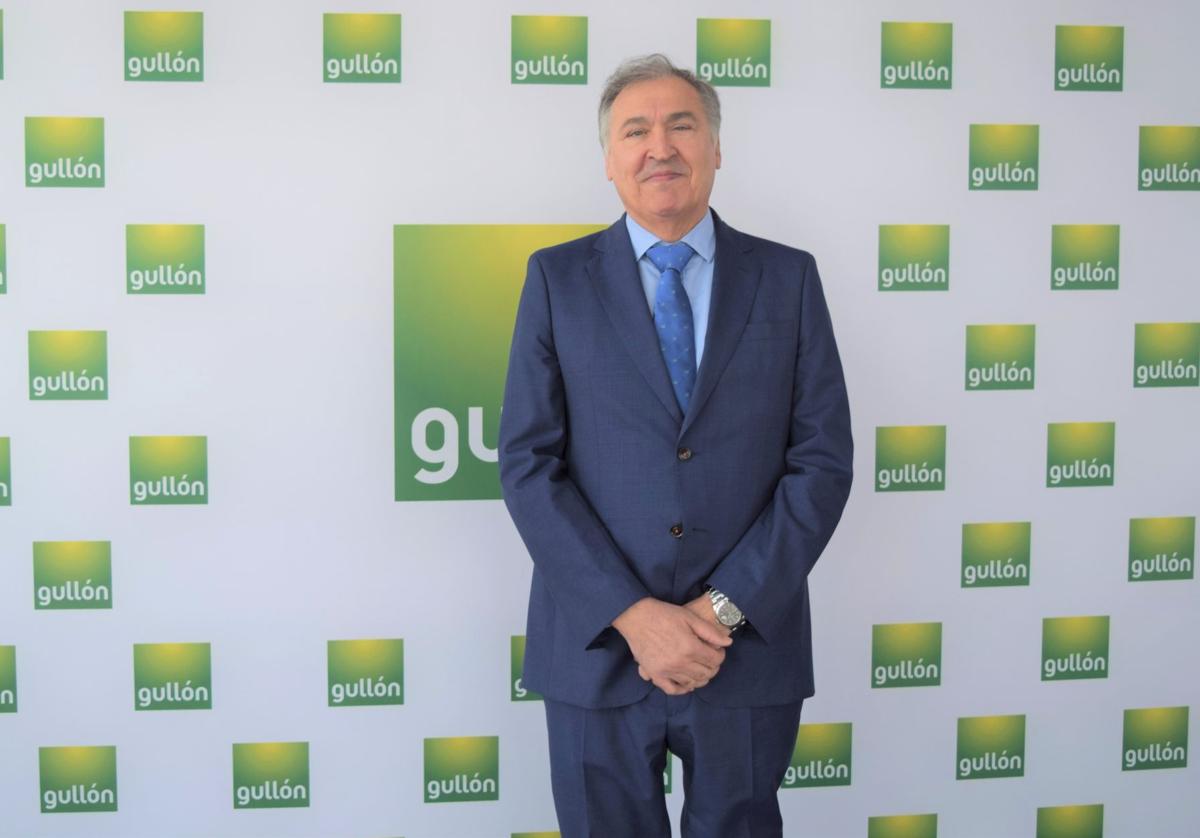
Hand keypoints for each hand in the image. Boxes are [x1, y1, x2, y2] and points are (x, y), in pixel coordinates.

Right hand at [613, 597, 731, 694]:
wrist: (636, 616)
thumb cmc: (664, 614)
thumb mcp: (689, 617)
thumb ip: (710, 632)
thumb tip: (728, 643)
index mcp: (690, 647)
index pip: (715, 660)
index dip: (720, 655)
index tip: (718, 650)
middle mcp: (680, 662)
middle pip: (706, 673)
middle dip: (713, 667)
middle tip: (711, 660)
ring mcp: (666, 670)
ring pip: (692, 683)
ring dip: (700, 678)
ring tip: (700, 669)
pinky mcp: (654, 673)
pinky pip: (671, 689)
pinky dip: (682, 690)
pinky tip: (687, 684)